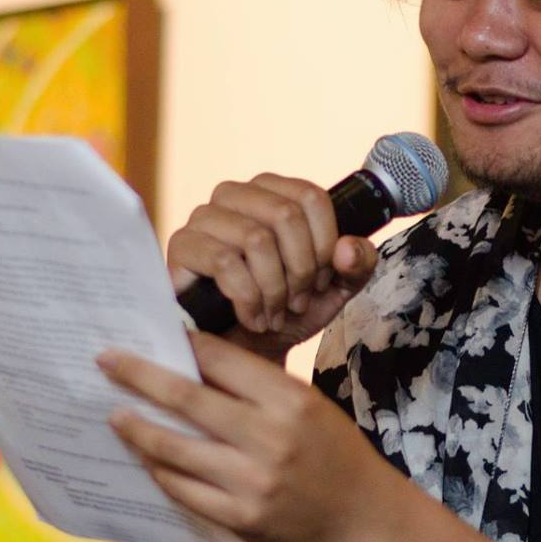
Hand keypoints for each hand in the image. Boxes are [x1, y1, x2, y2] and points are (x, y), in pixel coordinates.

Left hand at [98, 330, 403, 541]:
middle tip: (106, 361)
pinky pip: (183, 490)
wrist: (362, 518)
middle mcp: (269, 438)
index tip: (151, 335)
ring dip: (137, 428)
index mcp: (290, 401)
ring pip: (174, 448)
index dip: (182, 345)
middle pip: (186, 398)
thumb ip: (258, 388)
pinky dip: (160, 471)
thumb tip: (194, 363)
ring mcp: (251, 482)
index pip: (222, 361)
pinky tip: (147, 458)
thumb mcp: (308, 406)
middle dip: (138, 376)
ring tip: (115, 415)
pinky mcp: (240, 518)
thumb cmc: (333, 452)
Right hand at [166, 175, 377, 357]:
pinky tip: (254, 318)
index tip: (323, 279)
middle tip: (298, 302)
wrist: (248, 350)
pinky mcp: (183, 246)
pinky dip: (248, 298)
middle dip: (301, 269)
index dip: (325, 244)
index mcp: (274, 192)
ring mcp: (204, 217)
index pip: (310, 196)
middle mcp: (236, 195)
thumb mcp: (336, 290)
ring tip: (276, 314)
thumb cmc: (288, 312)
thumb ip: (357, 265)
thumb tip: (348, 247)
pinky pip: (224, 261)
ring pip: (256, 238)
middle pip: (286, 214)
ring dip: (275, 288)